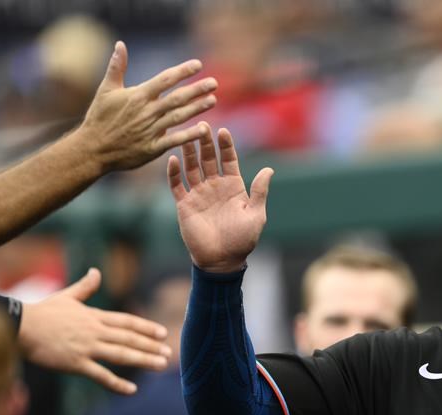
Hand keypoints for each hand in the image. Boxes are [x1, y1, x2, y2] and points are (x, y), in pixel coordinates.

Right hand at [18, 268, 170, 394]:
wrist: (20, 326)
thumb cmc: (42, 312)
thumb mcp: (66, 297)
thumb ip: (85, 287)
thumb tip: (96, 271)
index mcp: (94, 316)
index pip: (127, 322)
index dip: (146, 328)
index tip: (163, 333)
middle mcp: (95, 331)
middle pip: (129, 338)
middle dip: (151, 346)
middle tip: (169, 353)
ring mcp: (86, 348)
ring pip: (121, 355)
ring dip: (143, 360)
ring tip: (161, 365)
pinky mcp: (75, 363)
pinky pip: (101, 375)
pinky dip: (117, 383)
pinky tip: (132, 390)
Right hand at [74, 41, 216, 172]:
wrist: (92, 149)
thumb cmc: (99, 118)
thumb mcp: (106, 90)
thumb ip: (117, 67)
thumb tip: (120, 44)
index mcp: (137, 96)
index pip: (165, 79)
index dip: (182, 71)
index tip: (198, 65)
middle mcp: (147, 111)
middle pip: (176, 97)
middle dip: (196, 89)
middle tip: (214, 83)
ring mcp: (150, 129)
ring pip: (179, 116)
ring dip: (197, 108)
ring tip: (213, 100)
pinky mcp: (152, 147)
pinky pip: (174, 140)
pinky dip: (189, 135)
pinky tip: (205, 130)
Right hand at [168, 125, 273, 271]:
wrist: (222, 260)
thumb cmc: (242, 240)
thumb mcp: (256, 214)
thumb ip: (259, 191)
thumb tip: (269, 169)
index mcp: (233, 186)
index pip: (228, 160)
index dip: (226, 146)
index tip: (223, 131)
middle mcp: (215, 186)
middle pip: (208, 159)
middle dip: (205, 143)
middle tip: (202, 126)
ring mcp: (199, 194)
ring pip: (191, 167)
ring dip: (188, 152)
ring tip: (186, 135)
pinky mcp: (184, 204)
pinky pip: (176, 184)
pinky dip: (173, 172)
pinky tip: (172, 158)